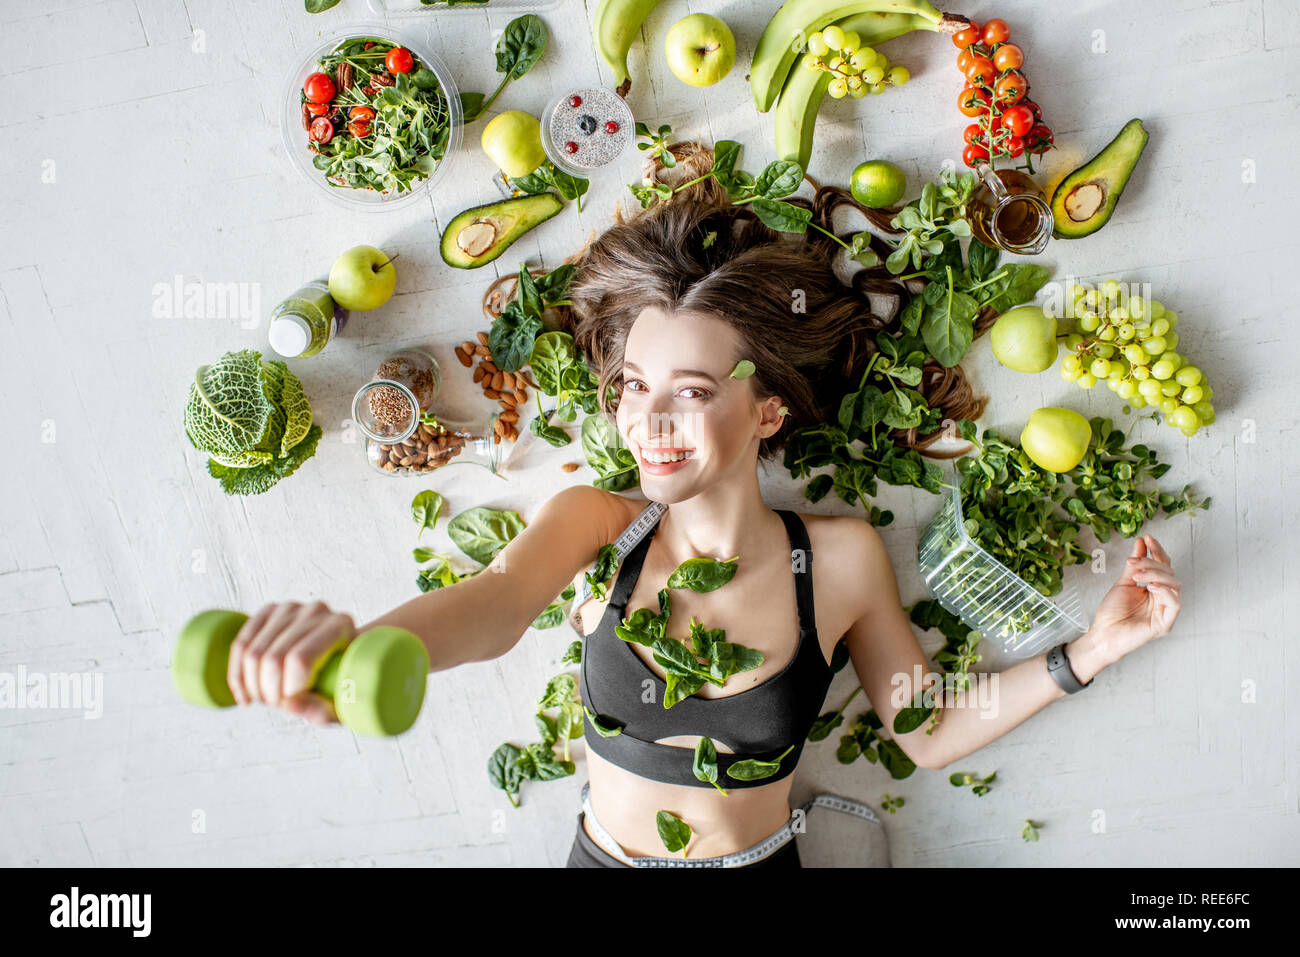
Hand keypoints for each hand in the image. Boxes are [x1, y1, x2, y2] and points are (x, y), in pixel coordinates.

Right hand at [227, 601, 354, 725]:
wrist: (339, 659)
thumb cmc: (344, 683)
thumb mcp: (343, 705)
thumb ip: (322, 711)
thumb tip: (290, 705)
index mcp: (341, 625)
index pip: (299, 660)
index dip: (287, 691)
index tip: (291, 705)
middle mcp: (316, 610)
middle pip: (273, 658)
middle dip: (268, 692)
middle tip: (278, 705)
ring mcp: (290, 608)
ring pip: (252, 653)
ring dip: (252, 686)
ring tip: (266, 699)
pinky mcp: (268, 612)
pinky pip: (240, 644)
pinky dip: (237, 675)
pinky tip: (245, 695)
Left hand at [1084, 534, 1182, 667]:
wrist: (1103, 634)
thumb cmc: (1112, 612)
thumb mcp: (1123, 583)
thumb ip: (1134, 564)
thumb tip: (1141, 542)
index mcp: (1155, 589)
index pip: (1163, 566)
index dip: (1157, 551)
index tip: (1147, 537)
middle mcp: (1163, 598)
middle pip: (1170, 573)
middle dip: (1153, 563)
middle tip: (1135, 561)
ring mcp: (1166, 611)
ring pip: (1174, 585)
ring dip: (1156, 575)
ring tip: (1137, 574)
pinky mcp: (1166, 623)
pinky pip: (1175, 603)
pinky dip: (1165, 591)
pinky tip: (1151, 586)